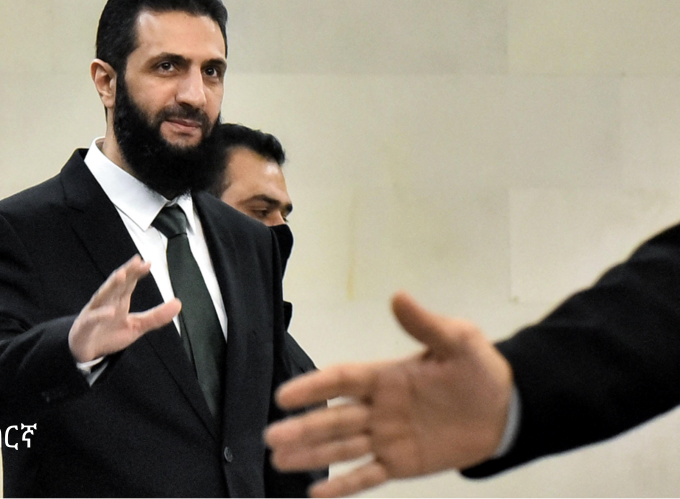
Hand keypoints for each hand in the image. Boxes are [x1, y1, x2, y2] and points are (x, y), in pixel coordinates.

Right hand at [68, 255, 181, 362]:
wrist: (86, 350)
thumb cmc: (110, 333)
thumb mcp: (137, 326)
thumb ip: (156, 316)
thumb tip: (178, 303)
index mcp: (119, 300)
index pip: (129, 282)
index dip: (137, 272)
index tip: (148, 263)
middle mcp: (106, 301)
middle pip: (117, 284)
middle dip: (126, 272)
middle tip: (136, 261)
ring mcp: (95, 312)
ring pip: (103, 295)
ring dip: (111, 285)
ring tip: (121, 276)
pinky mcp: (85, 325)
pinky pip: (93, 318)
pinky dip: (100, 314)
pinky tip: (110, 311)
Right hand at [264, 292, 513, 496]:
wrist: (506, 410)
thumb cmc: (478, 370)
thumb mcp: (458, 341)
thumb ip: (426, 324)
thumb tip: (398, 297)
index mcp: (385, 377)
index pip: (341, 381)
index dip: (313, 388)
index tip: (283, 396)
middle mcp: (378, 408)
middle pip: (333, 419)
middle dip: (301, 428)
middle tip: (270, 438)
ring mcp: (386, 438)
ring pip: (342, 448)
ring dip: (311, 455)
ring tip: (278, 461)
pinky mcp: (401, 464)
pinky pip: (368, 475)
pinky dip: (343, 485)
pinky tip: (316, 493)